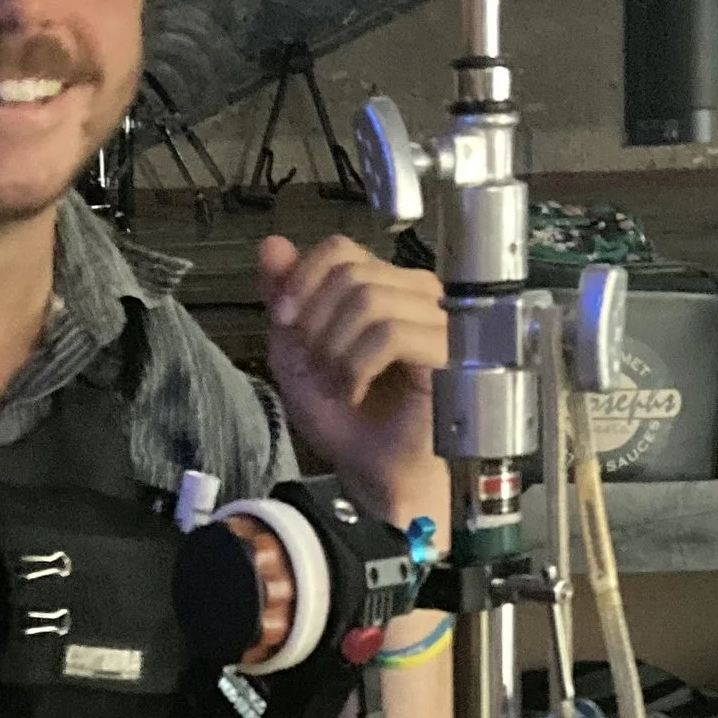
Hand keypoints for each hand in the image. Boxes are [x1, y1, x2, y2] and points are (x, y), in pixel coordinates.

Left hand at [259, 233, 449, 524]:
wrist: (376, 474)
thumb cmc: (348, 420)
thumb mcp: (297, 352)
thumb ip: (285, 296)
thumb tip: (270, 243)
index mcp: (385, 286)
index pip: (340, 248)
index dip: (302, 279)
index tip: (284, 323)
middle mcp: (417, 294)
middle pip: (350, 271)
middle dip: (315, 322)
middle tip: (315, 367)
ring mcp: (437, 320)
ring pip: (368, 299)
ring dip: (335, 348)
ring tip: (335, 384)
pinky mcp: (447, 353)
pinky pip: (390, 334)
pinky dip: (357, 365)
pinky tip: (354, 392)